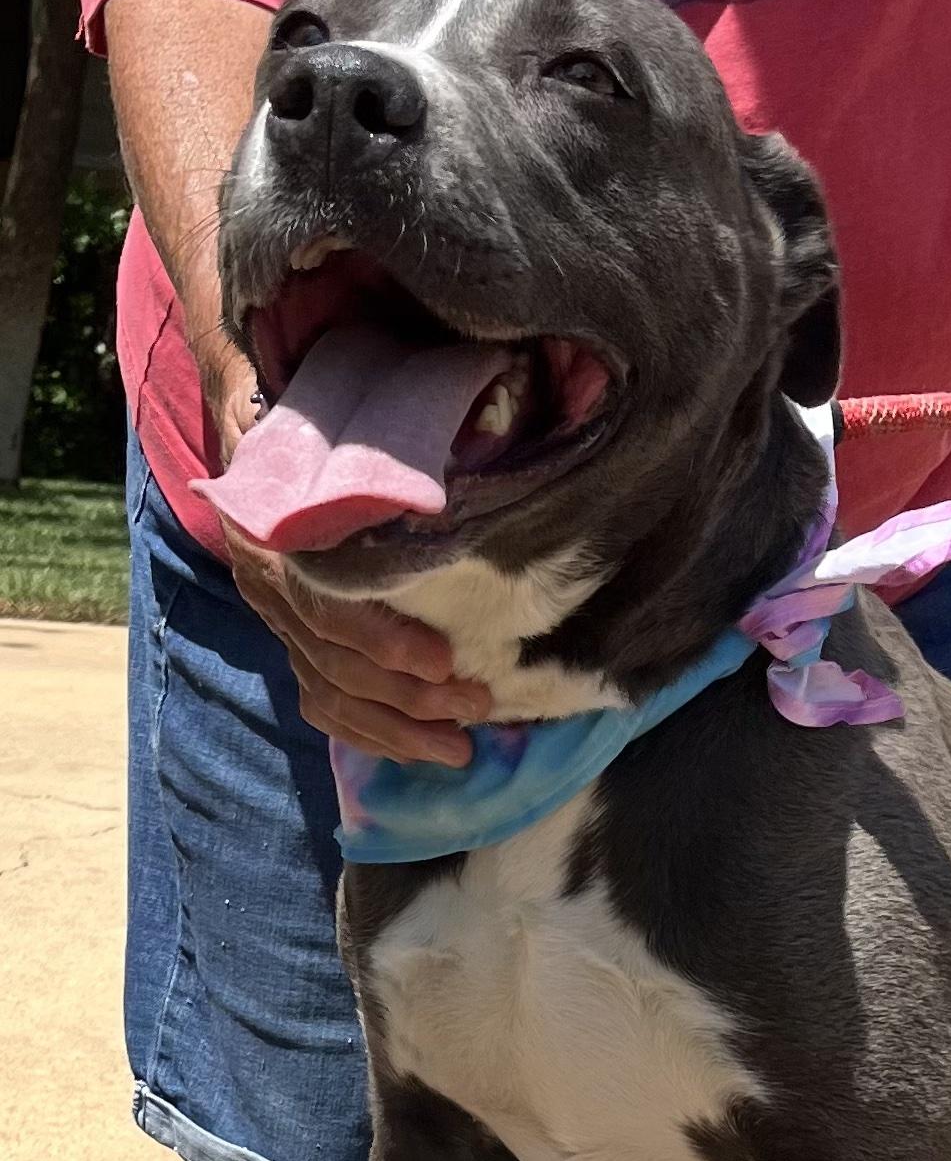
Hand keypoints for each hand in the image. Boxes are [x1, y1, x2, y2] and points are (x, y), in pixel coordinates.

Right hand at [202, 342, 488, 764]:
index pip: (324, 604)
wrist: (259, 412)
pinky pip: (321, 703)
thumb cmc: (327, 411)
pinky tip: (415, 749)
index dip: (382, 639)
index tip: (443, 659)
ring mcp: (275, 614)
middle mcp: (267, 578)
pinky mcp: (289, 639)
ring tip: (459, 749)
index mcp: (280, 527)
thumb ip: (392, 438)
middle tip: (476, 704)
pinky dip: (367, 733)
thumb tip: (483, 428)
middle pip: (333, 661)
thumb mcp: (352, 411)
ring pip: (328, 692)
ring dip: (395, 729)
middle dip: (408, 696)